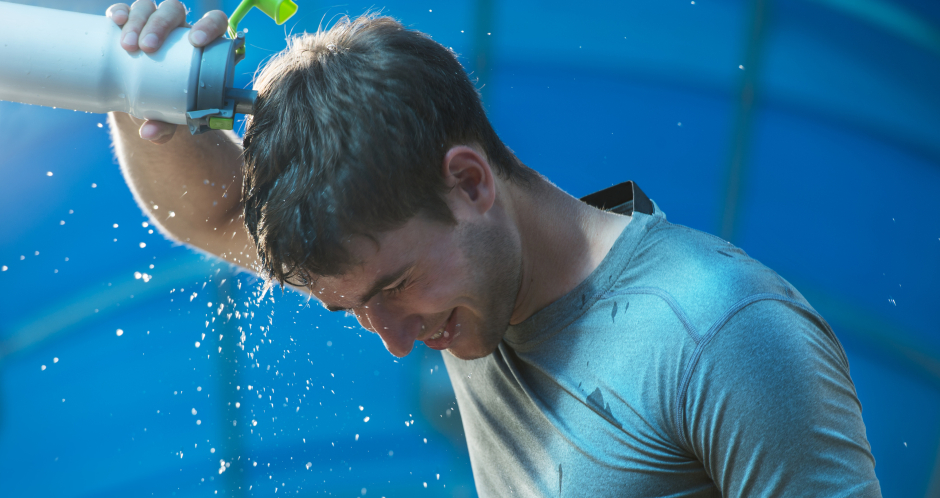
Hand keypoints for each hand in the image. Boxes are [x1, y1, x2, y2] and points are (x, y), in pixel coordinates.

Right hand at [106, 1, 228, 143]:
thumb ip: (167, 125)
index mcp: (204, 45)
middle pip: (175, 11)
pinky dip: (120, 12)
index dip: (209, 25)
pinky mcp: (132, 25)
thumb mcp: (175, 116)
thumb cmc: (173, 106)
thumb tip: (148, 134)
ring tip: (127, 46)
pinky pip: (125, 10)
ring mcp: (155, 24)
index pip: (215, 22)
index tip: (197, 42)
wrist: (151, 103)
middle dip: (160, 24)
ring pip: (149, 7)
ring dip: (138, 20)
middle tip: (147, 48)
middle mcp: (181, 29)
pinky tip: (115, 21)